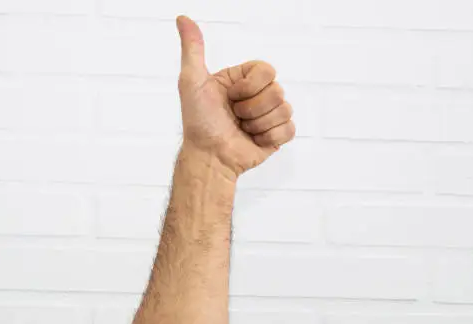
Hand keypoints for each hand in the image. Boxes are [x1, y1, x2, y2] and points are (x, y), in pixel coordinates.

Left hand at [176, 16, 294, 178]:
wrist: (209, 157)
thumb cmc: (199, 122)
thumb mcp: (192, 81)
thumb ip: (192, 49)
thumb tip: (183, 19)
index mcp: (243, 80)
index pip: (267, 70)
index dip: (250, 86)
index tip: (231, 97)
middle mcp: (257, 95)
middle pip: (277, 91)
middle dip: (252, 108)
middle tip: (235, 117)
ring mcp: (268, 115)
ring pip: (284, 110)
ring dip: (258, 124)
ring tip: (242, 130)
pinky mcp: (276, 135)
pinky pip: (289, 129)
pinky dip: (269, 136)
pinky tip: (253, 140)